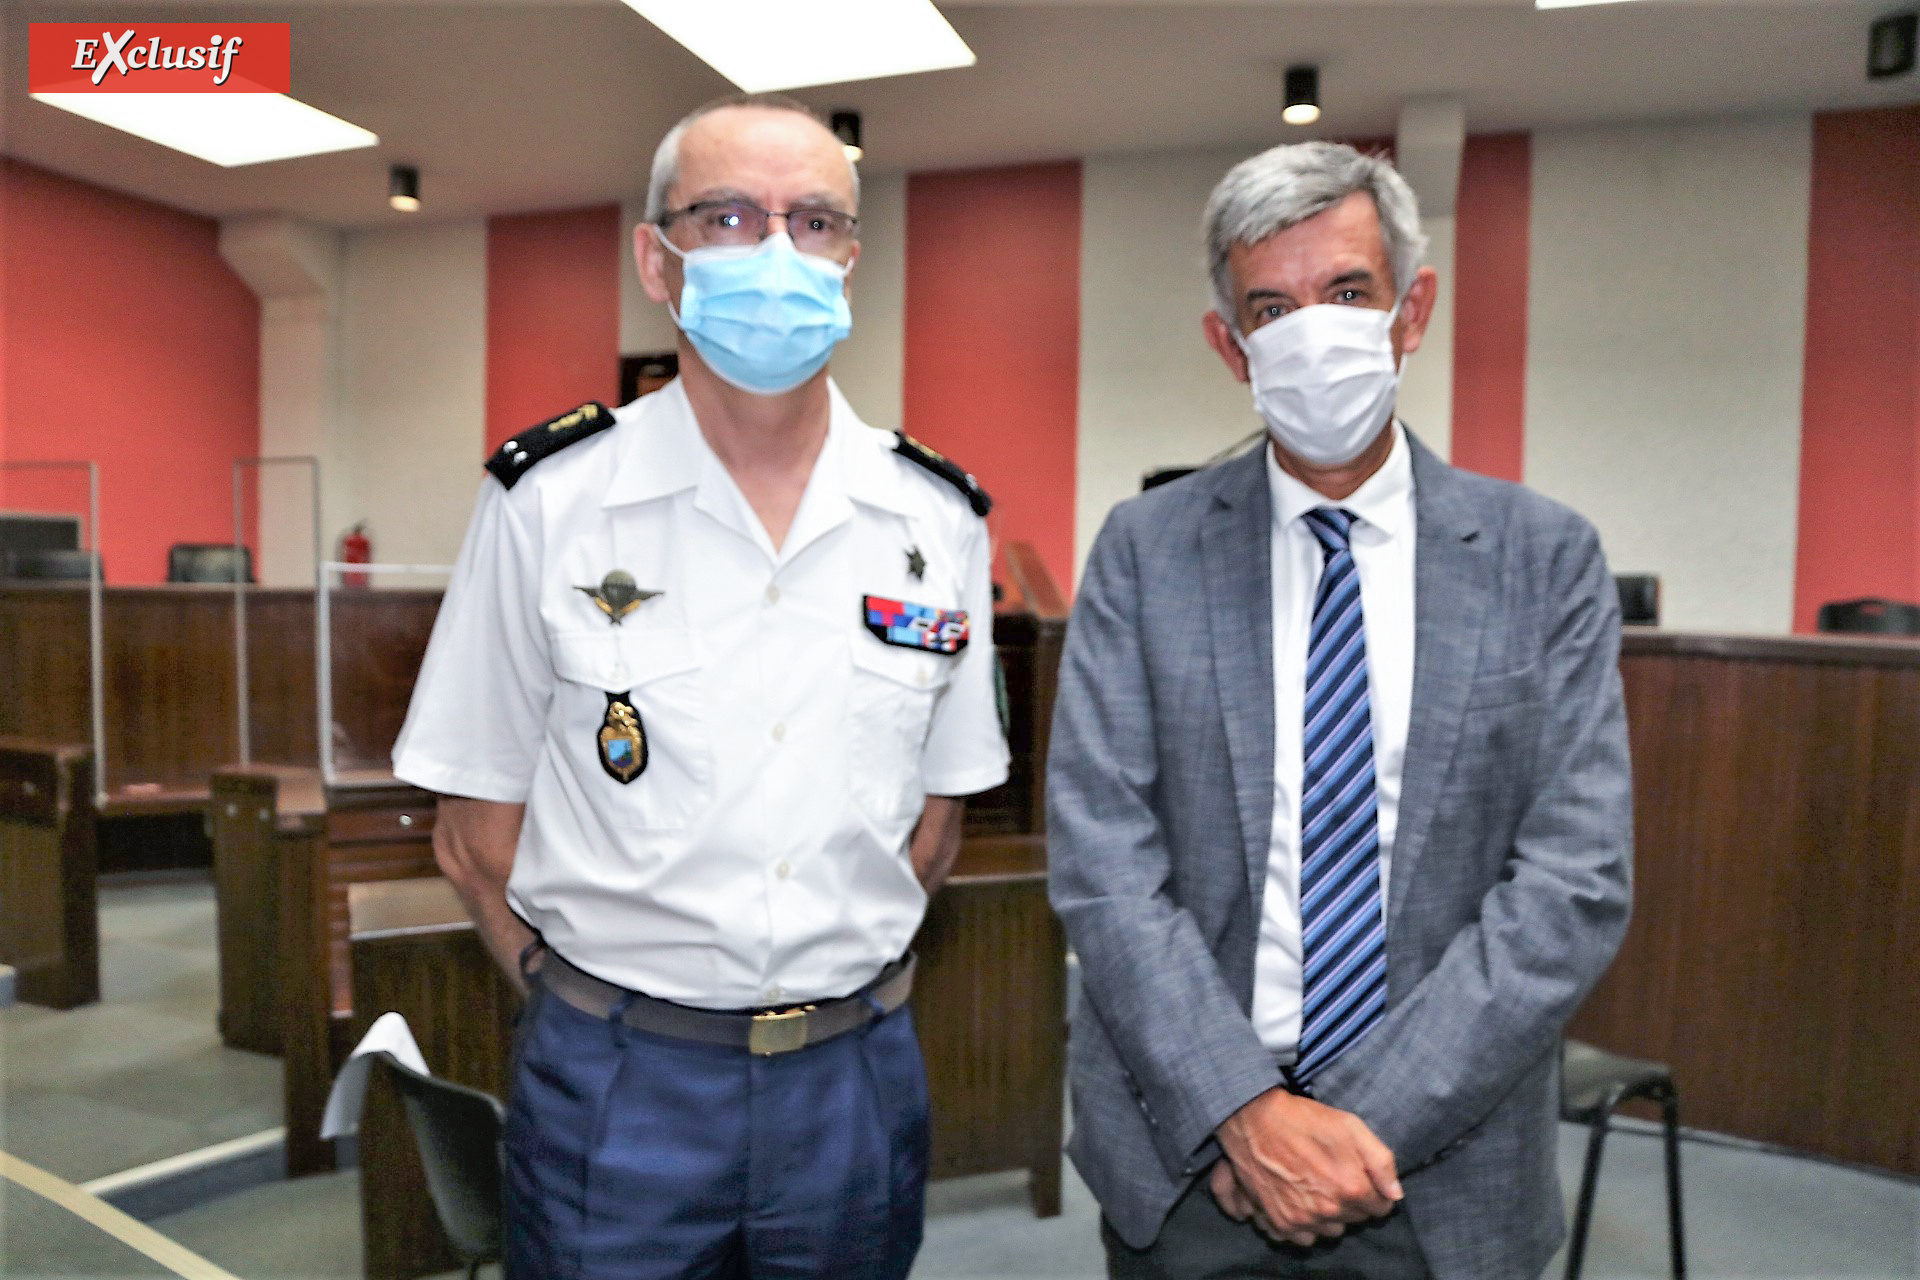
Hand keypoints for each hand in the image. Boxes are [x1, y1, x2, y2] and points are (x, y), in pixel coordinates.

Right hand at [1215, 1088, 1402, 1246]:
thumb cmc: (1304, 1120)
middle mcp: (1329, 1210)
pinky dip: (1306, 1225)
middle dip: (1352, 1201)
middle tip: (1335, 1175)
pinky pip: (1306, 1238)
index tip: (1361, 1177)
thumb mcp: (1351, 1126)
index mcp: (1351, 1187)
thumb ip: (1381, 1161)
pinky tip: (1301, 1201)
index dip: (1374, 1191)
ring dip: (1330, 1215)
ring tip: (1317, 1188)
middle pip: (1356, 1219)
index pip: (1381, 1208)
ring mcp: (1303, 1219)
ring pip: (1332, 1230)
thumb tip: (1395, 1193)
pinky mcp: (1281, 1222)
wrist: (1254, 1119)